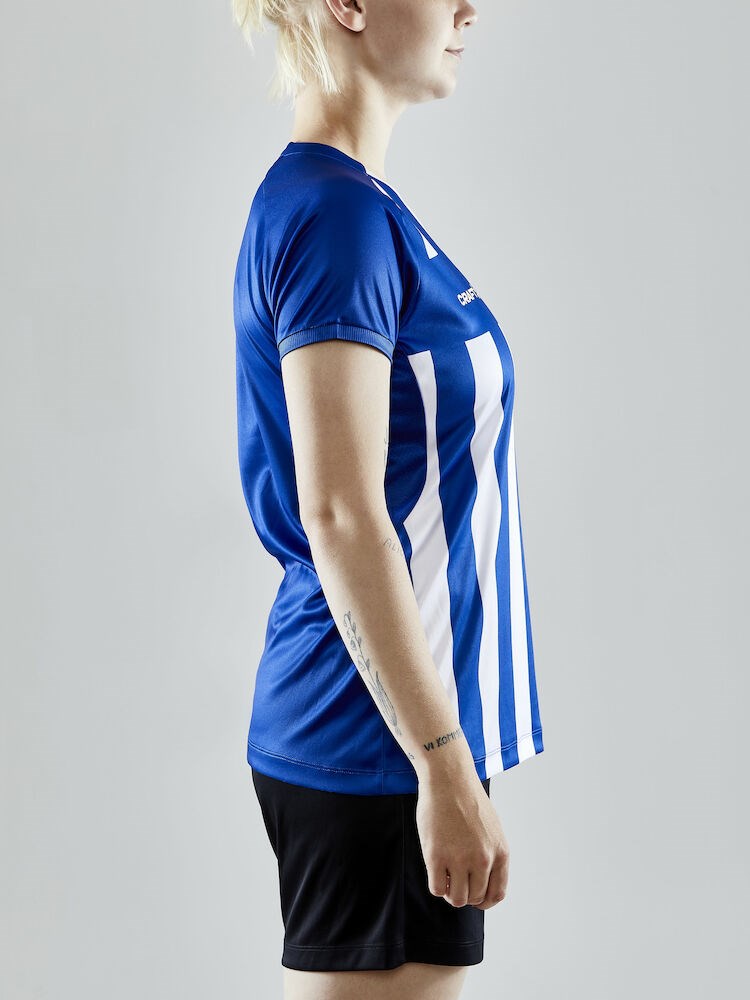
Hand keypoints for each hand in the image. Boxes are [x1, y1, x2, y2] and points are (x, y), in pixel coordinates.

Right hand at [415, 771, 509, 909]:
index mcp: (500, 852)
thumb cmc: (467, 799)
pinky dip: (437, 885)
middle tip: (455, 880)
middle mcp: (483, 858)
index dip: (484, 900)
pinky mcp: (436, 855)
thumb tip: (482, 881)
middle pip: (475, 898)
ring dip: (450, 892)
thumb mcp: (491, 827)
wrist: (448, 778)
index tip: (474, 896)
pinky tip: (435, 870)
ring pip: (457, 899)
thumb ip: (491, 854)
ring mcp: (460, 858)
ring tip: (445, 875)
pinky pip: (437, 889)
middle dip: (465, 893)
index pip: (497, 894)